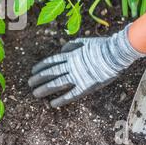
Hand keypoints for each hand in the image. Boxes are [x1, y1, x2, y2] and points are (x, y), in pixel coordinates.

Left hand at [28, 25, 145, 107]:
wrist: (116, 53)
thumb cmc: (102, 46)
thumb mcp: (84, 41)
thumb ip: (71, 45)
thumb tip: (61, 50)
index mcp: (70, 55)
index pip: (51, 61)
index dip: (41, 67)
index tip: (33, 71)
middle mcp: (71, 66)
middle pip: (50, 73)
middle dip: (39, 78)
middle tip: (29, 84)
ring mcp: (78, 76)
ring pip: (57, 83)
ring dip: (45, 89)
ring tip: (35, 94)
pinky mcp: (86, 86)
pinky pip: (71, 94)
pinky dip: (61, 99)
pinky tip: (52, 104)